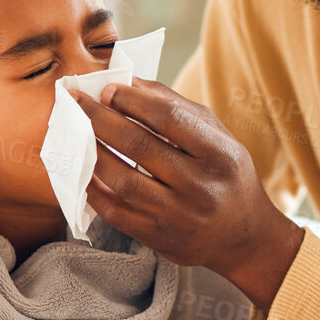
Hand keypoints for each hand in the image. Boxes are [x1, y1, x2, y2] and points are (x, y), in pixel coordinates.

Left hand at [72, 80, 304, 313]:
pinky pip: (115, 212)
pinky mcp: (159, 238)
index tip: (105, 88)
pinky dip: (93, 188)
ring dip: (91, 152)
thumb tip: (127, 81)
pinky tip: (83, 170)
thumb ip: (174, 106)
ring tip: (75, 133)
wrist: (245, 236)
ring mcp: (178, 216)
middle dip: (99, 118)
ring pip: (121, 179)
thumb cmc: (225, 174)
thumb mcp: (216, 135)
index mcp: (220, 153)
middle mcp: (201, 186)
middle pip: (138, 145)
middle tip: (75, 102)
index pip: (168, 117)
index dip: (130, 100)